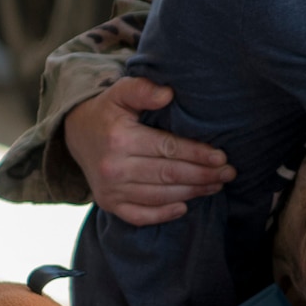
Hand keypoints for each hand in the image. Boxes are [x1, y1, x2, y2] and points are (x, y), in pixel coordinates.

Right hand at [63, 78, 234, 224]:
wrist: (76, 133)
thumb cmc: (108, 111)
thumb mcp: (121, 91)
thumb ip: (143, 89)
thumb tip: (168, 94)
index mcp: (120, 139)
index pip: (168, 149)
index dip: (198, 154)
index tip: (222, 156)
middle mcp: (114, 168)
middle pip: (169, 175)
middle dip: (203, 175)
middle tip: (229, 173)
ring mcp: (111, 190)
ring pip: (160, 196)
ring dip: (192, 193)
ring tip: (216, 185)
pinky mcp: (109, 204)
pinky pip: (140, 215)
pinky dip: (164, 214)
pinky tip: (184, 206)